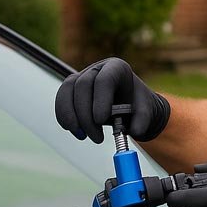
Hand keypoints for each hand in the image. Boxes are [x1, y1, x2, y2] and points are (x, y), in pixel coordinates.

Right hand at [55, 57, 169, 143]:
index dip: (100, 99)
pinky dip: (64, 117)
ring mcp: (82, 76)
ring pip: (67, 91)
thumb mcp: (145, 112)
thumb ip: (143, 120)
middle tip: (97, 138)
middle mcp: (97, 68)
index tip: (101, 120)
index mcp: (117, 68)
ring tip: (83, 136)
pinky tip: (74, 131)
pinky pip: (61, 100)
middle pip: (83, 86)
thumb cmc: (137, 105)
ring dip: (71, 117)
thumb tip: (135, 130)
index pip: (104, 79)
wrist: (129, 106)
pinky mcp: (71, 89)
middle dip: (86, 115)